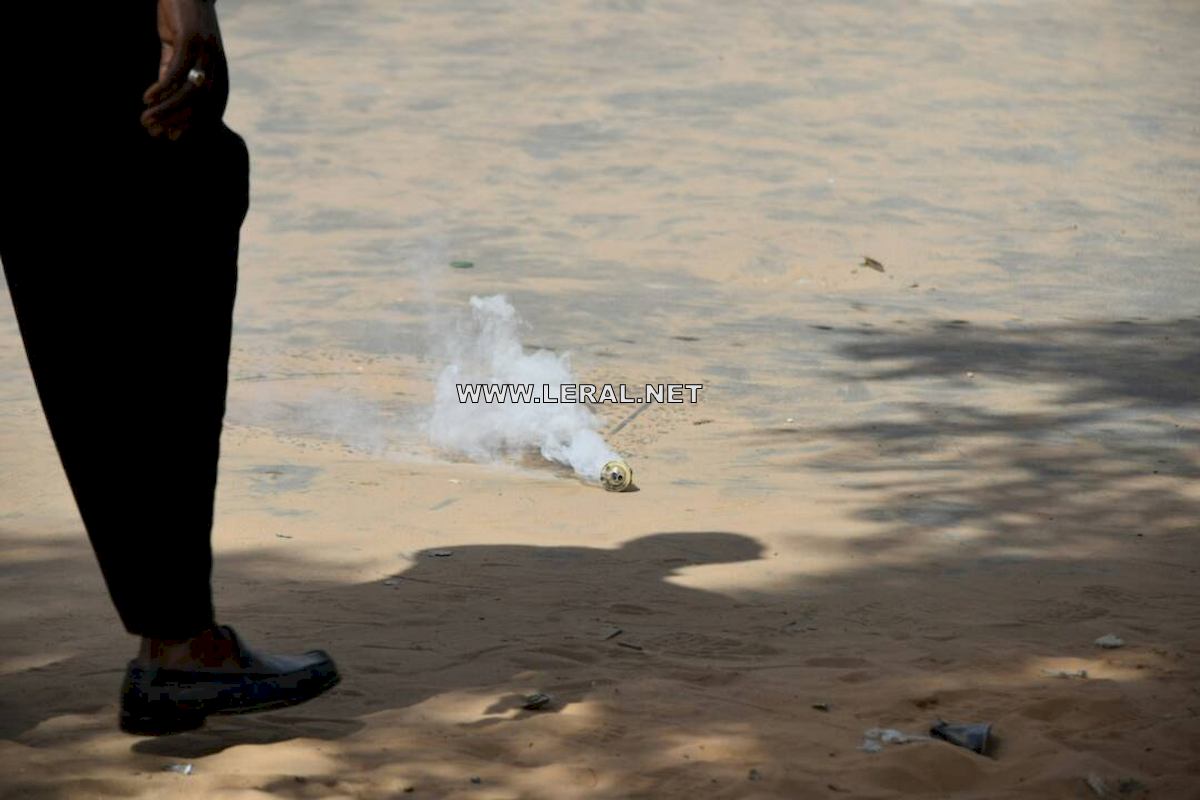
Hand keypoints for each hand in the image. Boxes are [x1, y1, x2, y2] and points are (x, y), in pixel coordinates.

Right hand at [142, 0, 228, 139]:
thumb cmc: (181, 22)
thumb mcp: (177, 53)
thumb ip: (172, 75)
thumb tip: (162, 101)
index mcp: (218, 73)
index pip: (211, 109)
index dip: (193, 127)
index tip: (173, 139)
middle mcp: (217, 66)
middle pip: (202, 105)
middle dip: (178, 123)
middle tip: (155, 132)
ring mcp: (206, 53)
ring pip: (190, 91)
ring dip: (168, 109)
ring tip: (147, 119)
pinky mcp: (191, 39)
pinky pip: (177, 70)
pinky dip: (162, 87)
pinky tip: (147, 98)